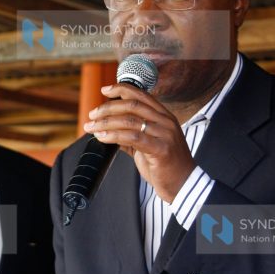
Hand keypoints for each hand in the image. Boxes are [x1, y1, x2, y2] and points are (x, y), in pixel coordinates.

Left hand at [84, 84, 194, 203]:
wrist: (182, 185)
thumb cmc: (165, 166)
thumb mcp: (148, 144)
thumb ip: (132, 134)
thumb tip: (109, 128)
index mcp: (164, 116)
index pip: (141, 95)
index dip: (121, 89)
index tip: (105, 89)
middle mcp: (166, 122)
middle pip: (132, 105)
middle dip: (108, 108)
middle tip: (92, 115)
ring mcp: (165, 134)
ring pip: (130, 121)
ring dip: (106, 123)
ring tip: (91, 127)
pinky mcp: (161, 149)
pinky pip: (133, 137)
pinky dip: (113, 135)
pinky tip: (102, 137)